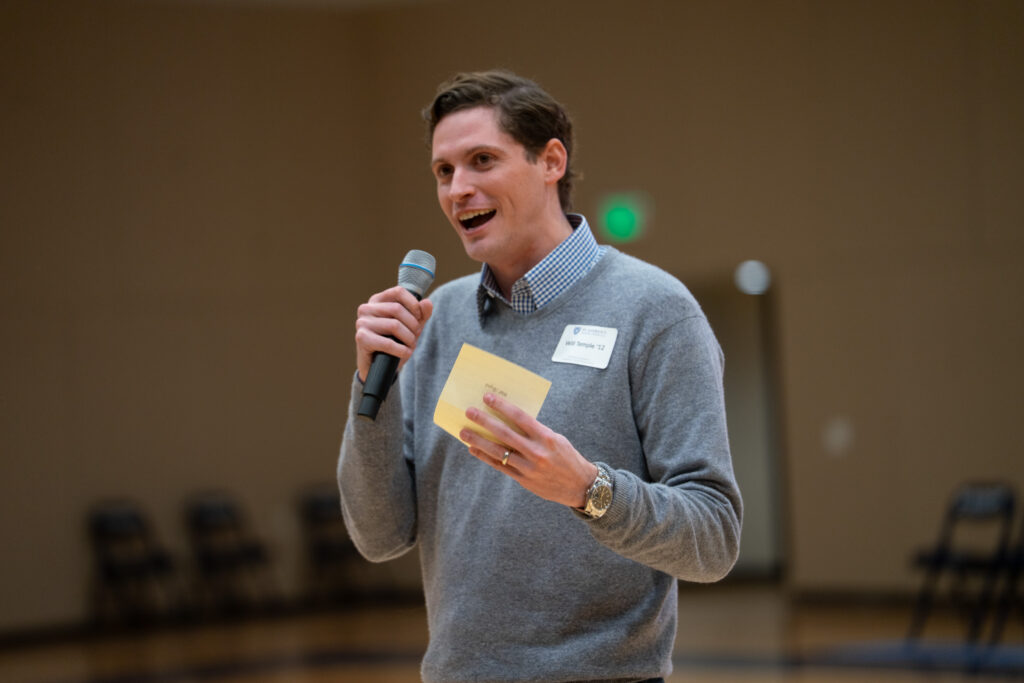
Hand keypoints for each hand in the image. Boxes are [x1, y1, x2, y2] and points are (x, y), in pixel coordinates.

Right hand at [354, 286, 433, 382]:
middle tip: (415, 336)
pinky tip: (406, 353)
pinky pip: (387, 342)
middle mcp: (367, 308)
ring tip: (410, 345)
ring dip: (409, 338)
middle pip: (397, 309)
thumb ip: (421, 314)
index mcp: (377, 300)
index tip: (419, 317)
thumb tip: (427, 303)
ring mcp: (362, 322)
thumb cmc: (394, 342)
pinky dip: (401, 350)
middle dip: (413, 325)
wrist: (378, 366)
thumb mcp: (410, 326)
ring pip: (394, 325)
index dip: (413, 304)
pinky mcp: (361, 338)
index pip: (398, 292)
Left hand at [460, 393, 597, 508]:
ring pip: (498, 452)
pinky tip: (474, 450)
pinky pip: (500, 467)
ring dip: (479, 441)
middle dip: (485, 421)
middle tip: (469, 412)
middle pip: (505, 433)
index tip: (488, 398)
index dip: (502, 406)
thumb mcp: (556, 439)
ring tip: (464, 432)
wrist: (581, 486)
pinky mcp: (524, 480)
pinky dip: (485, 457)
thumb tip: (508, 420)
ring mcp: (529, 468)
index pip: (520, 417)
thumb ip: (535, 431)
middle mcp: (536, 452)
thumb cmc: (567, 457)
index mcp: (546, 437)